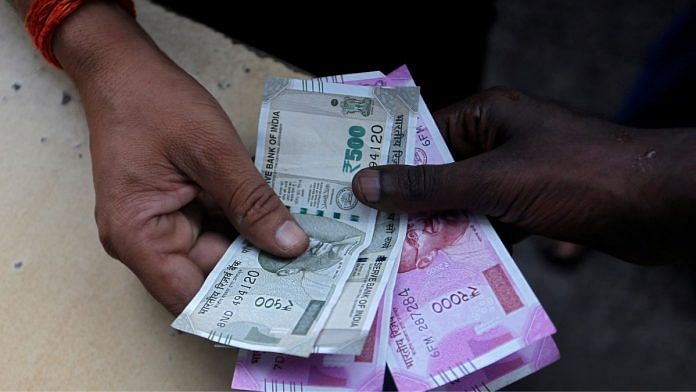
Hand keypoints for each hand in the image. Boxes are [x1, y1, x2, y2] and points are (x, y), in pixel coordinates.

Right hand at [53, 2, 307, 313]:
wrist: (123, 68)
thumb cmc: (154, 103)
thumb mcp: (212, 151)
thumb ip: (252, 202)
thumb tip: (290, 246)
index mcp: (138, 236)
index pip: (190, 297)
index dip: (236, 310)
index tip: (285, 308)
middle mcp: (146, 240)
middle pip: (208, 277)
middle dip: (257, 275)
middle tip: (311, 276)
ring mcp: (162, 224)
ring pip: (218, 253)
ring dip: (256, 249)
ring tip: (307, 252)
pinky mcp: (177, 208)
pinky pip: (217, 227)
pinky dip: (246, 225)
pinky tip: (283, 223)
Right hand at [352, 87, 694, 264]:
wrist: (659, 207)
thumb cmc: (577, 176)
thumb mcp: (493, 180)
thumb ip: (429, 185)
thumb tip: (366, 185)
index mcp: (488, 117)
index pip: (423, 135)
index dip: (387, 162)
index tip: (351, 190)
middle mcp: (499, 142)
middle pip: (440, 173)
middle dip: (410, 204)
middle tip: (367, 232)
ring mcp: (518, 176)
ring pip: (462, 203)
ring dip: (438, 229)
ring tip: (396, 257)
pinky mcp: (534, 207)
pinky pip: (488, 224)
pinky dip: (470, 244)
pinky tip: (444, 269)